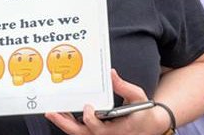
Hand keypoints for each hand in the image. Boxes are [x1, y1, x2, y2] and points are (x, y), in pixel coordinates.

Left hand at [46, 69, 170, 134]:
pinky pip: (81, 131)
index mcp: (118, 129)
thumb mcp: (138, 97)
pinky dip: (70, 123)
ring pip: (79, 133)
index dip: (90, 119)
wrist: (151, 125)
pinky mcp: (98, 133)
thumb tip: (111, 73)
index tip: (87, 107)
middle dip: (65, 124)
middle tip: (52, 113)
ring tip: (52, 111)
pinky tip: (62, 114)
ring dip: (64, 123)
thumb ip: (124, 87)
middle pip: (82, 133)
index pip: (97, 129)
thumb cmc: (143, 111)